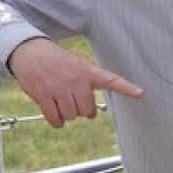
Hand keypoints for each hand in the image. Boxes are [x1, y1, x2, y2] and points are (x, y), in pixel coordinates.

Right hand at [7, 38, 143, 126]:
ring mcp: (59, 88)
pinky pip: (56, 119)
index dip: (126, 88)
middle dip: (80, 110)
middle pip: (87, 111)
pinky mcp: (43, 95)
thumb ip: (87, 85)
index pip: (111, 80)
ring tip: (59, 100)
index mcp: (87, 72)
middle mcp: (76, 80)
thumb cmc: (57, 63)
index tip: (141, 94)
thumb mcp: (77, 66)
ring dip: (66, 114)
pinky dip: (56, 121)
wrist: (30, 52)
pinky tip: (53, 112)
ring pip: (71, 116)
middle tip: (72, 99)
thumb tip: (90, 114)